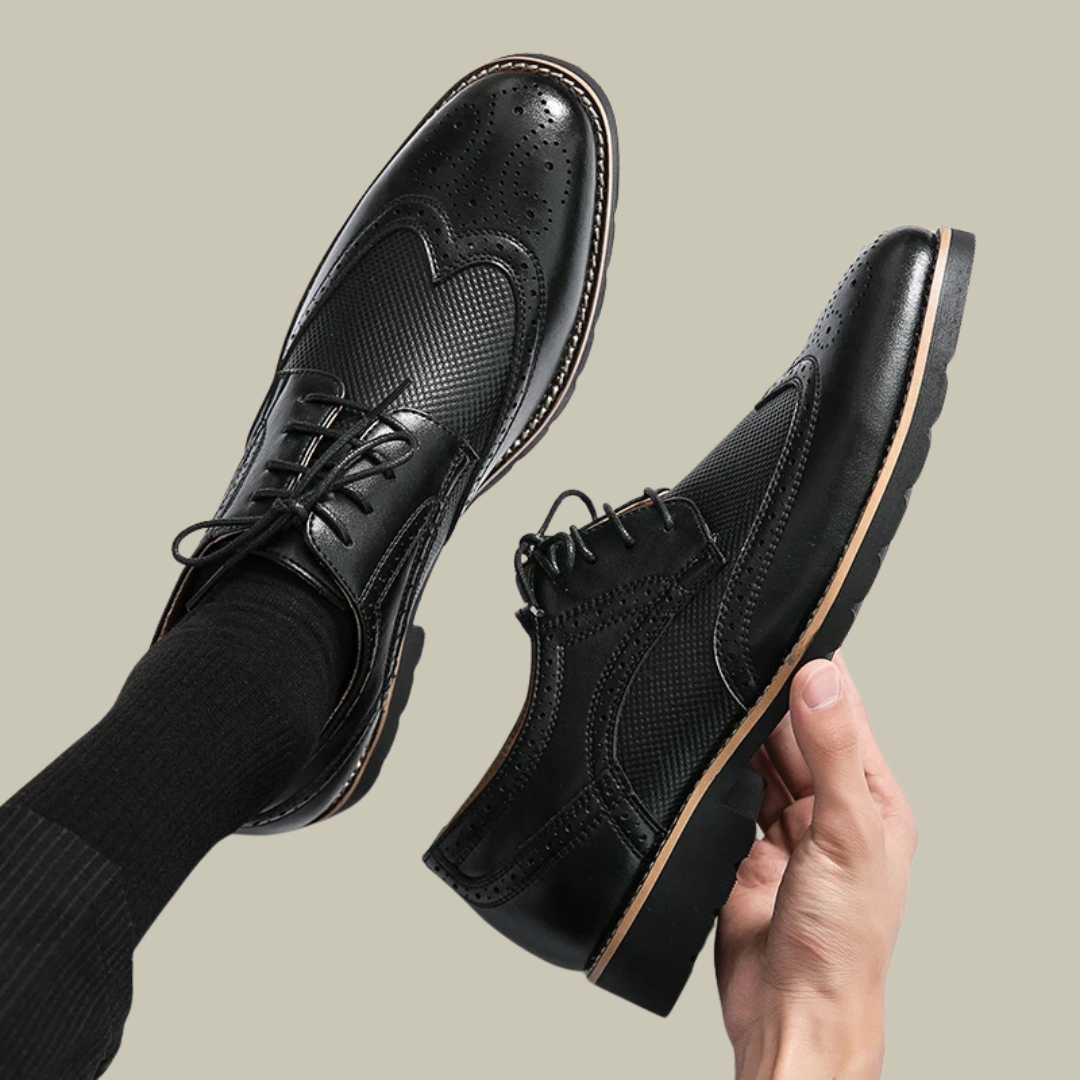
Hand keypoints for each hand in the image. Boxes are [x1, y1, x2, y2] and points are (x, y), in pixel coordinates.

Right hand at [716, 654, 917, 1079]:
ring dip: (741, 740)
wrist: (789, 1011)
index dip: (819, 677)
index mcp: (873, 803)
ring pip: (759, 764)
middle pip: (794, 737)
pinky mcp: (744, 852)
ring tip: (720, 704)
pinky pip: (729, 797)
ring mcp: (785, 833)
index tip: (794, 635)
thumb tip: (821, 679)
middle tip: (740, 667)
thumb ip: (832, 753)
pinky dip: (717, 777)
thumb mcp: (847, 833)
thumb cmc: (840, 945)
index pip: (845, 718)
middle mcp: (829, 813)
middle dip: (770, 705)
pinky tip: (706, 755)